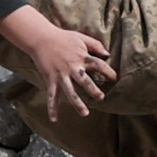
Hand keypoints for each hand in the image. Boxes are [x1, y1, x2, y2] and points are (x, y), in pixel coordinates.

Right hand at [0, 5, 116, 120]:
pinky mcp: (50, 79)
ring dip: (77, 103)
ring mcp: (61, 75)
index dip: (108, 71)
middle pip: (84, 80)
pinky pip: (51, 95)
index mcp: (81, 57)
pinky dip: (52, 107)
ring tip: (85, 114)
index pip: (98, 64)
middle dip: (93, 89)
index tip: (115, 78)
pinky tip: (54, 118)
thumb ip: (95, 45)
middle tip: (101, 97)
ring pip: (70, 91)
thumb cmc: (62, 37)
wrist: (41, 38)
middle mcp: (72, 67)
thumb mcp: (81, 37)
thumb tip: (107, 54)